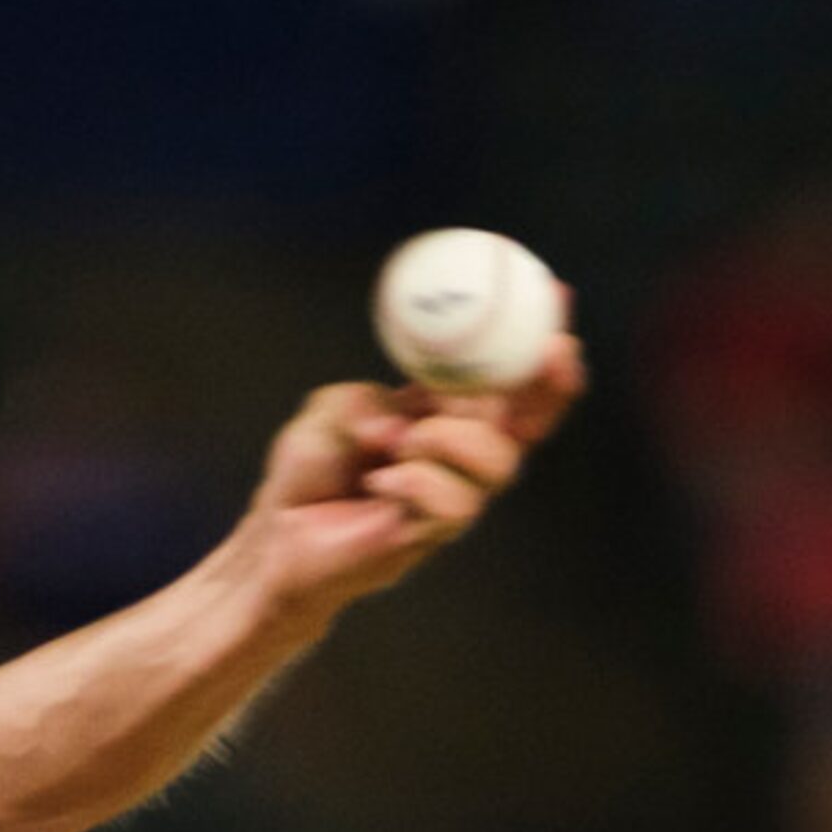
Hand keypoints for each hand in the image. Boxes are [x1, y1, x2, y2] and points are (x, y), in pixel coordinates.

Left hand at [240, 326, 586, 622]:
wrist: (276, 533)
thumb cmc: (311, 469)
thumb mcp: (330, 411)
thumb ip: (364, 402)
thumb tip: (397, 424)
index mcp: (445, 416)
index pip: (508, 382)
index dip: (538, 344)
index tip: (556, 296)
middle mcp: (460, 457)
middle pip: (528, 425)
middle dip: (542, 388)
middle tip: (543, 355)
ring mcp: (451, 498)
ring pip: (498, 465)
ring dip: (452, 440)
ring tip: (404, 441)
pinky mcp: (429, 536)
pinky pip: (453, 506)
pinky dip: (418, 483)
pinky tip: (380, 481)